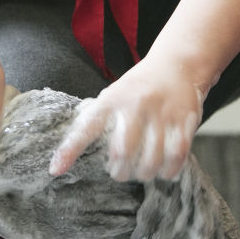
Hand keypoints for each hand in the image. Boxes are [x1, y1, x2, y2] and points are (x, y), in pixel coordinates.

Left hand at [51, 59, 204, 180]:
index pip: (85, 127)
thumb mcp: (113, 95)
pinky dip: (169, 170)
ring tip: (141, 172)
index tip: (55, 170)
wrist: (178, 64)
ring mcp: (162, 112)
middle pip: (123, 151)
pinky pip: (177, 155)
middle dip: (120, 171)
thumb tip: (69, 155)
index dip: (69, 150)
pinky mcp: (184, 119)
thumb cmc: (138, 88)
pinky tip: (164, 170)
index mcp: (112, 99)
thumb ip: (97, 120)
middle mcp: (136, 104)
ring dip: (144, 174)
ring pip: (152, 158)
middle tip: (120, 172)